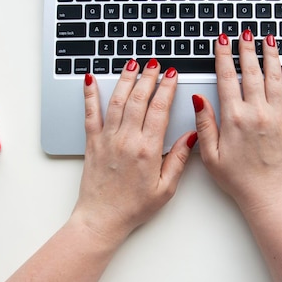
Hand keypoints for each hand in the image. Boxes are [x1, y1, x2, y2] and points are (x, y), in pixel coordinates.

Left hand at [73, 59, 195, 241]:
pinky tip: (90, 79)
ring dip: (125, 79)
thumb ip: (179, 159)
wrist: (102, 218)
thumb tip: (191, 136)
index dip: (167, 88)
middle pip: (138, 99)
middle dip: (148, 77)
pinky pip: (90, 113)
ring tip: (132, 63)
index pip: (159, 110)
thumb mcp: (166, 188)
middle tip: (155, 63)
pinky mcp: (92, 142)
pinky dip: (90, 95)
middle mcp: (126, 140)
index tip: (173, 75)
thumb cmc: (134, 207)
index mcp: (147, 150)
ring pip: (117, 101)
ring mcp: (107, 139)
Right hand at [193, 31, 281, 212]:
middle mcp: (257, 113)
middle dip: (247, 49)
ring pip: (274, 77)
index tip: (222, 41)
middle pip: (251, 72)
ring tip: (267, 39)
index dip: (224, 56)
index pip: (227, 78)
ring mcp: (277, 116)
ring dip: (270, 55)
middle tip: (245, 32)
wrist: (268, 194)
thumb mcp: (210, 155)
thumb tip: (198, 99)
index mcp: (234, 119)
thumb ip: (204, 124)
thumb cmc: (238, 179)